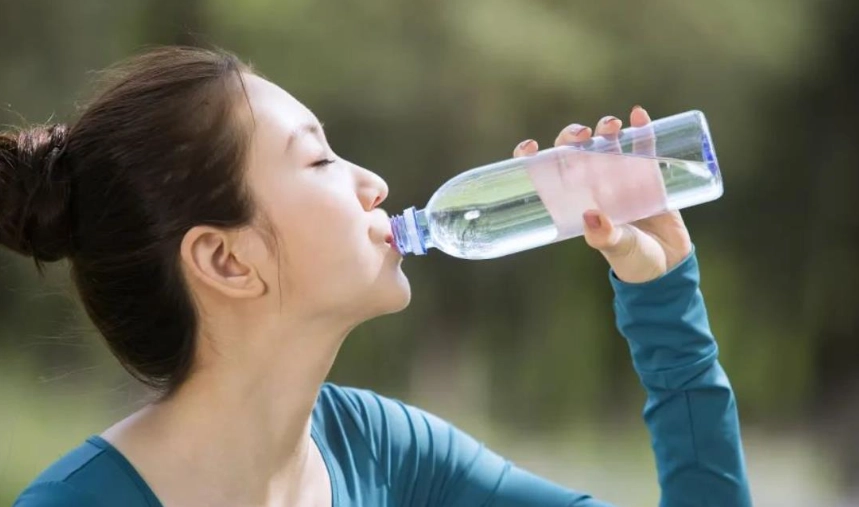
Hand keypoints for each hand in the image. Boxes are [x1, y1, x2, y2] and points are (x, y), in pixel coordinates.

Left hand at [512, 106, 691, 282]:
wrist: (668, 265)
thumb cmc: (632, 260)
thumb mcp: (615, 248)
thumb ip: (604, 236)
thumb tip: (591, 216)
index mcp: (575, 201)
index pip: (546, 174)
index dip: (532, 158)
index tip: (529, 147)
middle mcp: (593, 185)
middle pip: (575, 151)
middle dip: (572, 137)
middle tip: (582, 135)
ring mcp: (619, 176)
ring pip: (606, 143)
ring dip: (605, 129)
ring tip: (611, 126)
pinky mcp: (647, 174)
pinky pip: (643, 146)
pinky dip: (642, 130)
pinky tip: (639, 115)